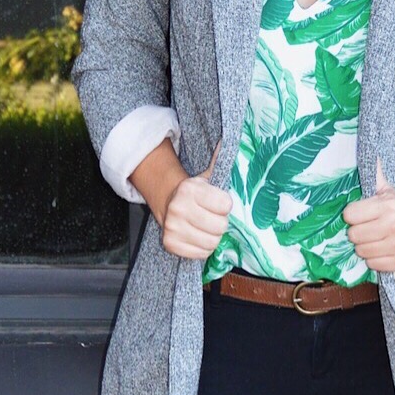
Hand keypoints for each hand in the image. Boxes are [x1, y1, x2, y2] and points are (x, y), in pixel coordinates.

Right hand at [161, 138, 231, 259]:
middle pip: (220, 227)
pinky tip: (197, 236)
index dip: (225, 205)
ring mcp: (172, 227)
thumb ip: (219, 160)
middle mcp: (178, 208)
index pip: (226, 205)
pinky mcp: (170, 244)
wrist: (167, 201)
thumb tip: (227, 140)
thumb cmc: (194, 191)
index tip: (218, 202)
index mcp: (190, 189)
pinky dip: (202, 248)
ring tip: (205, 227)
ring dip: (212, 237)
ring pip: (212, 243)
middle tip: (212, 216)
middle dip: (220, 223)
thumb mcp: (207, 175)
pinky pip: (200, 254)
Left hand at [342, 155, 394, 273]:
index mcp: (389, 205)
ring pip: (362, 252)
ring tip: (377, 240)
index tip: (360, 216)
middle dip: (358, 233)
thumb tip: (369, 152)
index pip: (350, 215)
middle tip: (369, 229)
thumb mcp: (388, 191)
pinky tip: (384, 250)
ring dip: (366, 248)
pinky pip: (373, 265)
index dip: (352, 216)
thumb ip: (374, 174)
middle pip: (354, 235)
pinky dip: (375, 260)